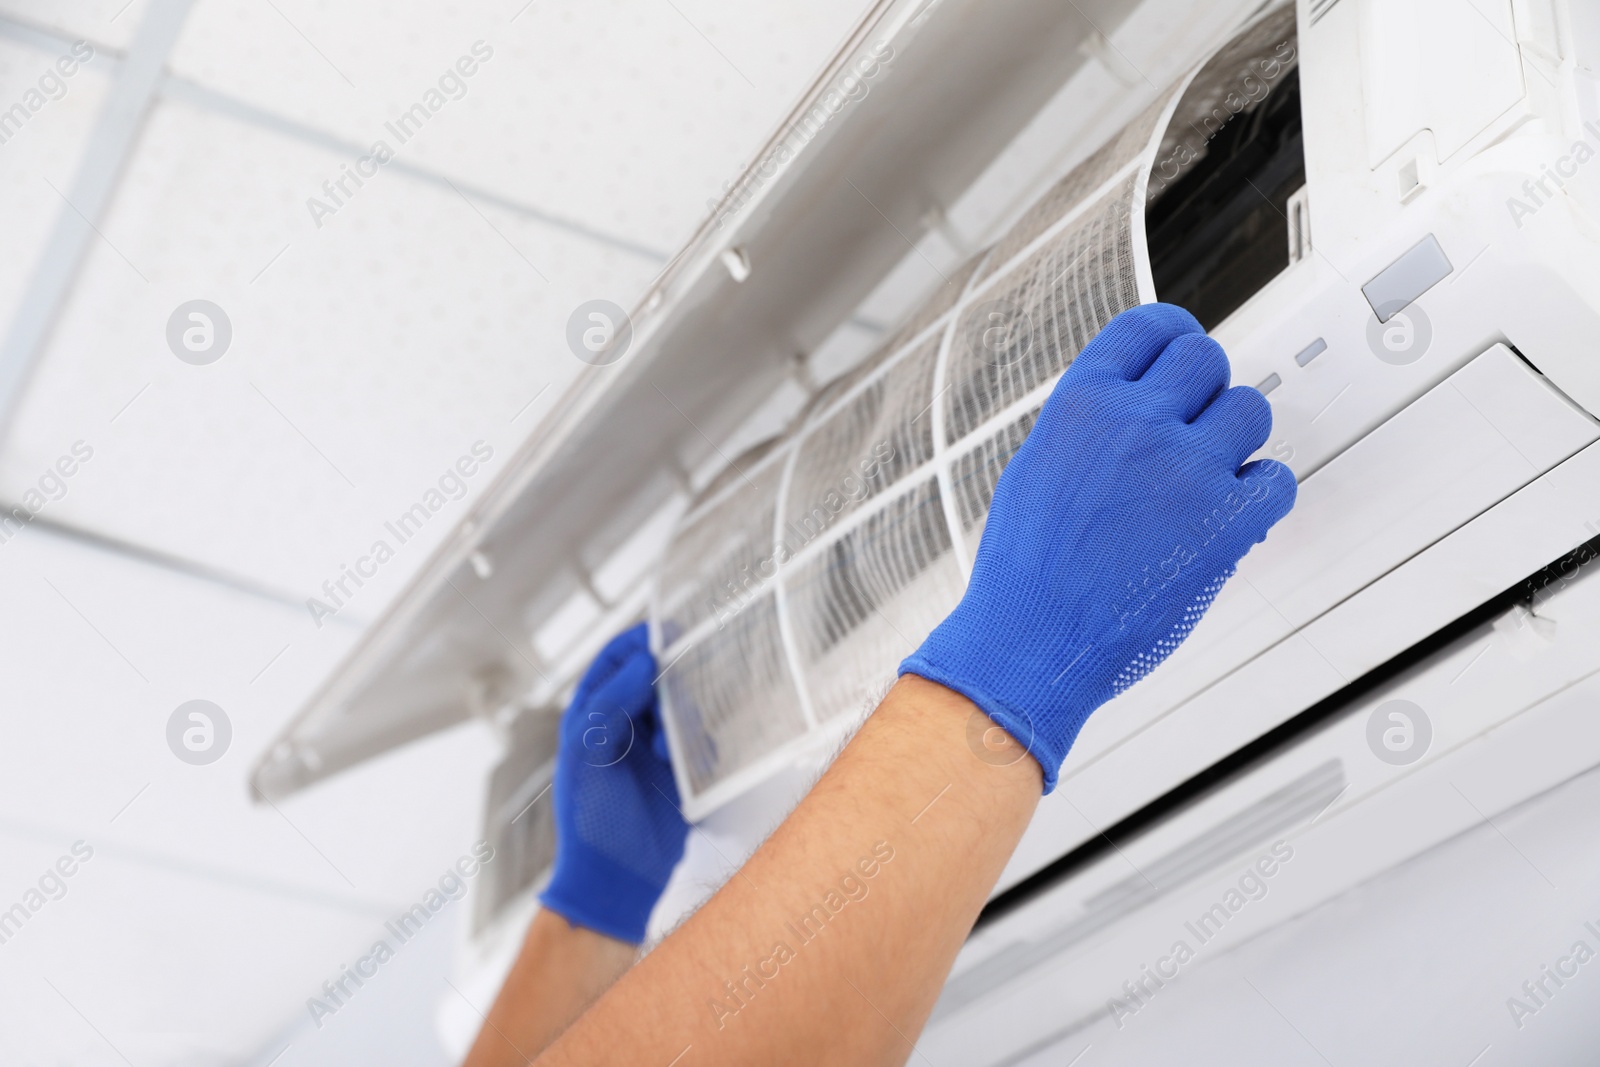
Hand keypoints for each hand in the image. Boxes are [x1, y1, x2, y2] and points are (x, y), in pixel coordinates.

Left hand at [538, 624, 687, 943]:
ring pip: (681, 709)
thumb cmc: (590, 822)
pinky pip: (700, 742)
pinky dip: (702, 745)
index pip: (615, 660)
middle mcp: (622, 726)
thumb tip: (644, 661)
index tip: (669, 632)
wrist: (617, 884)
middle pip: (655, 679)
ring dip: (686, 717)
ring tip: (676, 745)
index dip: (639, 642)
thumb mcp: (587, 757)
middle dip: (672, 680)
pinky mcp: (679, 773)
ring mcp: (652, 749)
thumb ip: (610, 704)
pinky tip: (694, 765)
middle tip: (688, 683)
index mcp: (590, 716)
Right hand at [901, 303, 1295, 789]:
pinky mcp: (1225, 521)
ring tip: (1211, 473)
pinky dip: (1262, 494)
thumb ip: (1089, 426)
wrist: (1034, 638)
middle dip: (1204, 388)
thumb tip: (1131, 404)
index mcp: (1082, 404)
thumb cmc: (1026, 568)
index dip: (1174, 335)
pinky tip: (1232, 512)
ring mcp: (1185, 470)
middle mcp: (1136, 424)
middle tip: (1197, 423)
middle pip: (1207, 358)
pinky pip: (1277, 478)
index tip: (1181, 352)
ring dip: (1236, 437)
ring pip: (1250, 408)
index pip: (1149, 327)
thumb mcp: (1037, 467)